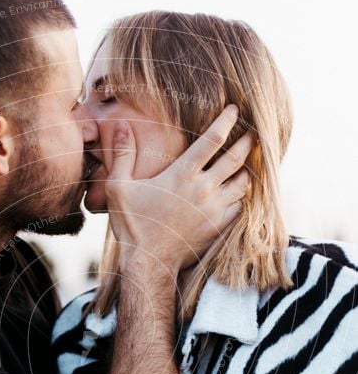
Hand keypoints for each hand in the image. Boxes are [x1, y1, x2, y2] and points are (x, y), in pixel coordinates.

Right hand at [105, 106, 253, 274]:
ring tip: (252, 161)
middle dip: (248, 141)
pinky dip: (244, 196)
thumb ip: (123, 154)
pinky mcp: (219, 227)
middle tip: (255, 131)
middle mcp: (204, 189)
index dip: (226, 121)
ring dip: (249, 170)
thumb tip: (120, 125)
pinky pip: (240, 206)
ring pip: (243, 183)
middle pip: (236, 158)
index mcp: (182, 174)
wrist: (149, 263)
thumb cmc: (133, 225)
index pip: (213, 140)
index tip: (235, 109)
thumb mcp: (119, 187)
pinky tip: (242, 191)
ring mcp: (214, 209)